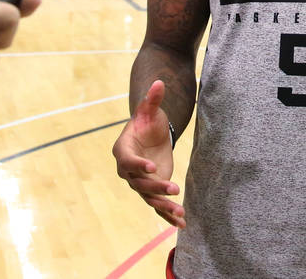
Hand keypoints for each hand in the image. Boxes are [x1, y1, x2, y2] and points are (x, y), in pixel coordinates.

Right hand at [112, 80, 183, 227]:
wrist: (149, 134)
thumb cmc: (147, 121)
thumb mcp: (150, 110)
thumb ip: (152, 99)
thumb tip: (158, 81)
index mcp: (123, 150)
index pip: (128, 161)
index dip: (139, 165)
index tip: (153, 168)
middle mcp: (127, 170)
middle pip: (140, 183)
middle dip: (156, 188)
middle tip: (174, 189)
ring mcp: (139, 182)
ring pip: (149, 198)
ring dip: (164, 206)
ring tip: (180, 213)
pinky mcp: (151, 190)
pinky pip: (158, 205)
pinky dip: (168, 215)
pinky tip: (182, 224)